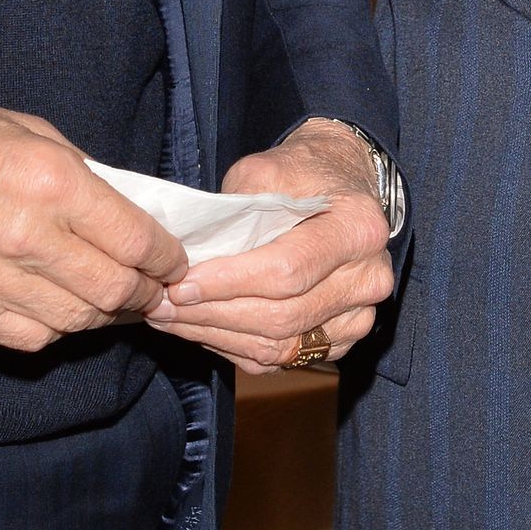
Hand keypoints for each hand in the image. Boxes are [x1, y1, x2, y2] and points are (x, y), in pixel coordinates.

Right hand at [0, 74, 188, 351]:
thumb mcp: (31, 130)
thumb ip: (83, 176)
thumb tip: (126, 213)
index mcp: (50, 182)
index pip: (134, 241)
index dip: (166, 257)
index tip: (173, 260)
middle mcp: (27, 236)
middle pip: (115, 290)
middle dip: (147, 294)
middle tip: (156, 288)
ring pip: (79, 321)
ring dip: (107, 315)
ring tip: (116, 301)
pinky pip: (32, 337)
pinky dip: (60, 328)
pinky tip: (65, 308)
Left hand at [147, 118, 394, 374]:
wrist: (341, 186)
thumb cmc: (300, 174)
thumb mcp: (266, 170)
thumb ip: (236, 210)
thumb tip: (191, 255)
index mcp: (358, 229)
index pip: (288, 270)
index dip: (230, 283)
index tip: (181, 284)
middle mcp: (368, 278)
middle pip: (282, 316)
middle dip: (213, 314)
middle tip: (162, 305)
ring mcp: (359, 316)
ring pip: (280, 346)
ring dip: (217, 336)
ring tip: (170, 320)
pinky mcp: (341, 340)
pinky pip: (283, 359)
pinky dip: (235, 349)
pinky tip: (201, 330)